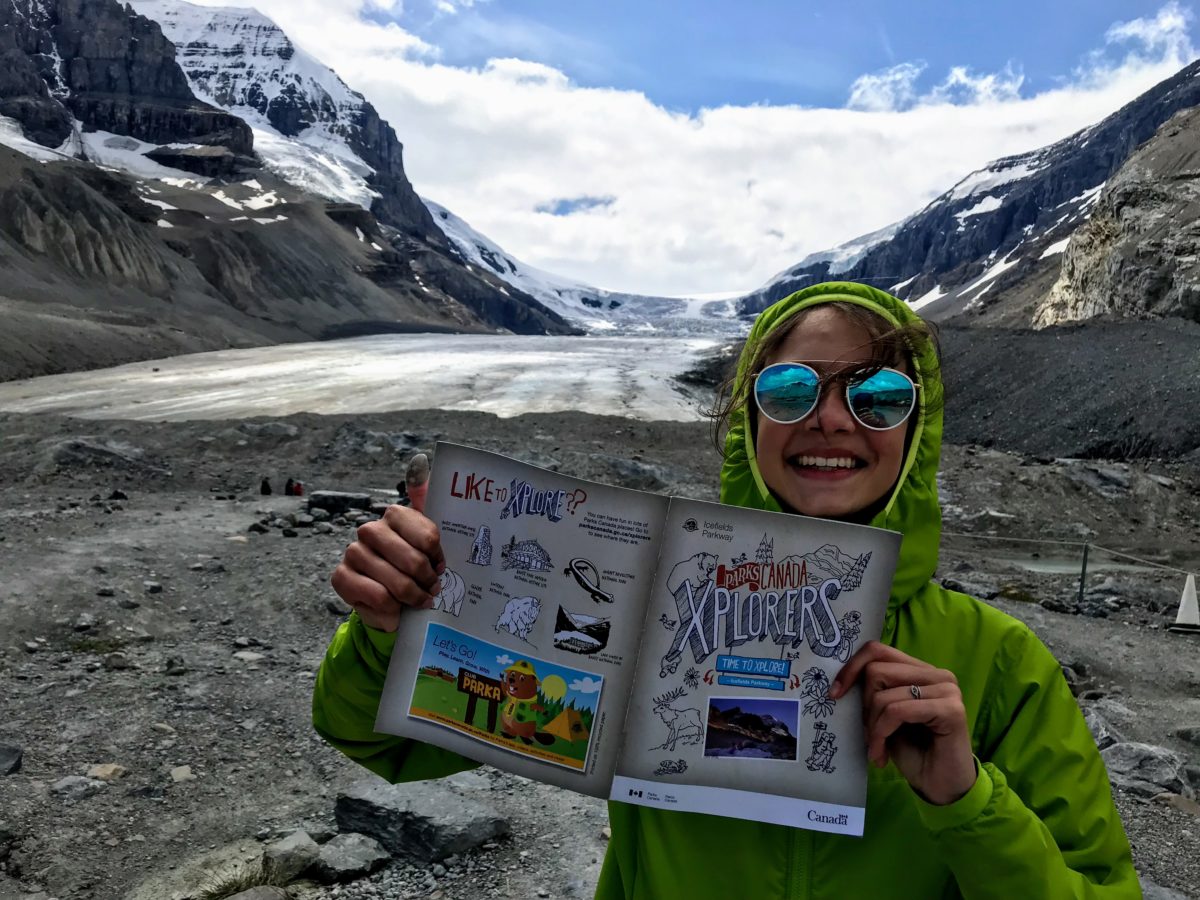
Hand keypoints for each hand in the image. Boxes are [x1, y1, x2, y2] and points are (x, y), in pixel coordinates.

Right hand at [330, 505, 445, 632]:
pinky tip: (397, 606)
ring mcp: (354, 552)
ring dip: (413, 596)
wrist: (384, 598)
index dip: (438, 559)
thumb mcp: (425, 550)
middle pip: (414, 561)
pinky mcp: (342, 576)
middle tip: (433, 590)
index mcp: (395, 516)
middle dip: (427, 581)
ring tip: (420, 600)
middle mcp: (371, 530)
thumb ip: (429, 532)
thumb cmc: (407, 569)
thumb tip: (421, 495)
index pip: (428, 538)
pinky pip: (379, 596)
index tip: (440, 568)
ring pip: (397, 581)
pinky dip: (393, 607)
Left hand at [829, 641, 974, 805]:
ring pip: (883, 695)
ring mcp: (947, 689)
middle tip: (869, 734)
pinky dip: (881, 734)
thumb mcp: (885, 717)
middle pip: (876, 671)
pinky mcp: (951, 709)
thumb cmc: (913, 751)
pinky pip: (897, 712)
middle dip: (864, 707)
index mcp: (919, 670)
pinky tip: (881, 756)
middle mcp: (936, 674)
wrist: (940, 786)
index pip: (877, 651)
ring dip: (872, 728)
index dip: (851, 668)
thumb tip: (840, 682)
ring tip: (876, 749)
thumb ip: (874, 693)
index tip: (835, 694)